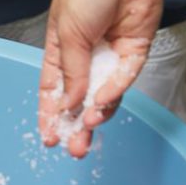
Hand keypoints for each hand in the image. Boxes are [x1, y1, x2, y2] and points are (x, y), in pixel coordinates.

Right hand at [38, 0, 162, 156]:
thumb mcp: (68, 35)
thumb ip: (71, 73)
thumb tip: (69, 105)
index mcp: (61, 51)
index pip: (54, 92)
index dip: (51, 116)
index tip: (50, 139)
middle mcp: (86, 58)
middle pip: (80, 100)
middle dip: (77, 125)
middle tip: (76, 148)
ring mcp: (111, 55)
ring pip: (105, 95)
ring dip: (97, 114)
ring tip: (89, 127)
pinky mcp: (135, 51)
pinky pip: (125, 77)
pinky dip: (115, 91)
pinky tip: (103, 102)